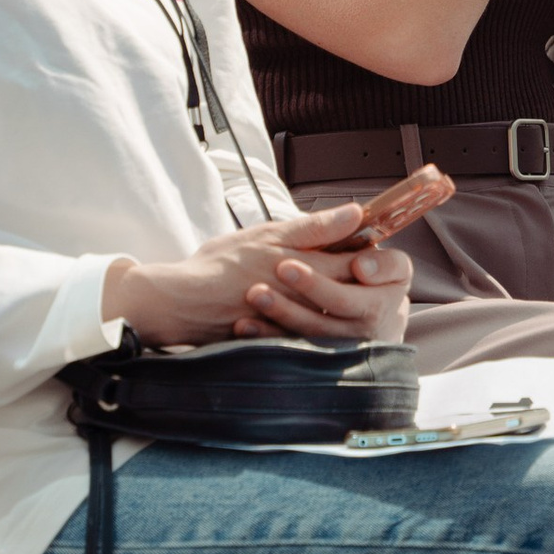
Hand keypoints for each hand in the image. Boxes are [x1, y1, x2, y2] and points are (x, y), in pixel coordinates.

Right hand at [106, 207, 412, 346]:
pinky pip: (311, 334)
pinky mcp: (281, 339)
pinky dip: (319, 325)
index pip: (353, 259)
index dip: (367, 252)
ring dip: (342, 301)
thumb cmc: (220, 263)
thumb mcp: (268, 234)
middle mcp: (304, 297)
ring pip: (334, 313)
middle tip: (366, 268)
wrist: (181, 302)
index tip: (372, 244)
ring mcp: (294, 321)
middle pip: (348, 288)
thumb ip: (314, 227)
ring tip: (343, 291)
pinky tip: (320, 318)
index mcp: (304, 265)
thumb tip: (355, 214)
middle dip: (360, 278)